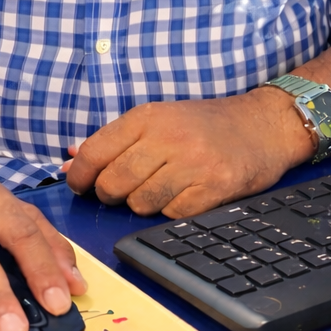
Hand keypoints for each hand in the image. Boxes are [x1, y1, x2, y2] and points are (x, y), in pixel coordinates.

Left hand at [62, 88, 313, 216]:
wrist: (261, 125)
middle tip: (120, 191)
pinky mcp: (214, 187)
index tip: (80, 185)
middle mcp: (168, 137)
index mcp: (148, 116)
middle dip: (110, 194)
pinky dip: (172, 211)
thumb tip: (68, 162)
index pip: (95, 152)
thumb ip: (113, 140)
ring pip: (140, 203)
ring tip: (158, 189)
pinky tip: (183, 195)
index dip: (80, 176)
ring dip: (142, 204)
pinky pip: (172, 214)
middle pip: (113, 183)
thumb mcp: (157, 119)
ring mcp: (193, 163)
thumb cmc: (203, 124)